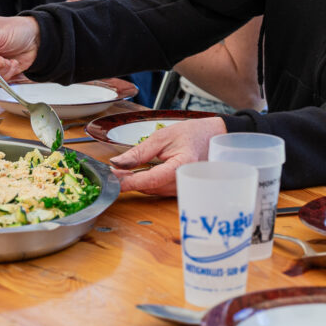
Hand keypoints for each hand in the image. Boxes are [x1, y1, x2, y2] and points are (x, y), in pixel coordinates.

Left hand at [109, 116, 226, 194]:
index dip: (128, 181)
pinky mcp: (179, 190)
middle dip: (128, 180)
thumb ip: (140, 152)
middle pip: (148, 187)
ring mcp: (183, 188)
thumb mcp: (163, 136)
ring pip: (151, 190)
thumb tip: (117, 163)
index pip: (150, 179)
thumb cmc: (193, 134)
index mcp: (182, 166)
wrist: (214, 138)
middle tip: (111, 171)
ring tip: (123, 170)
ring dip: (136, 182)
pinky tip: (139, 173)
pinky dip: (146, 182)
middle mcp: (184, 182)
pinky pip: (158, 189)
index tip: (111, 180)